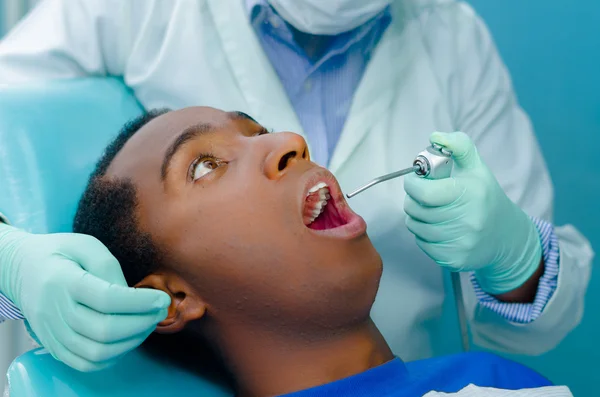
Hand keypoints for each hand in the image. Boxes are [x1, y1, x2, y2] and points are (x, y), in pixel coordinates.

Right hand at [0, 225, 169, 370]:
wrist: (22, 269)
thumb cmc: (61, 254)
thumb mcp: (86, 245)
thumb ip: (109, 267)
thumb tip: (131, 296)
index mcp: (63, 280)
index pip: (107, 299)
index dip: (140, 302)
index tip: (161, 299)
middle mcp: (55, 311)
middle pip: (104, 330)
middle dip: (142, 323)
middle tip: (159, 311)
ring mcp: (52, 333)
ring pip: (97, 351)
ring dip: (132, 341)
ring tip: (147, 324)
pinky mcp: (54, 346)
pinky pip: (86, 363)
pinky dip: (113, 356)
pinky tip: (127, 339)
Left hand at [403, 132, 541, 294]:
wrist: (505, 237)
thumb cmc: (484, 197)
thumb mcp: (476, 167)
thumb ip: (459, 145)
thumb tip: (435, 136)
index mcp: (471, 193)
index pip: (424, 193)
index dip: (412, 185)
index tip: (414, 181)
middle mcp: (467, 220)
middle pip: (415, 210)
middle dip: (413, 200)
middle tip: (421, 195)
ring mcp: (461, 242)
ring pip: (415, 227)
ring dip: (416, 217)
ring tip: (430, 211)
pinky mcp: (454, 258)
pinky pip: (422, 244)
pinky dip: (423, 235)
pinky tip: (438, 227)